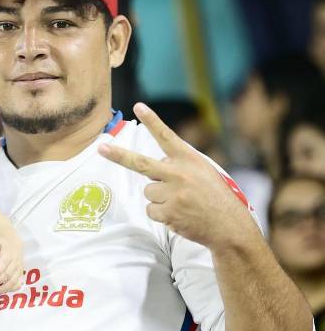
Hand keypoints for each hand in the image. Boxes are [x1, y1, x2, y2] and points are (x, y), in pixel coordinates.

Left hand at [0, 234, 23, 293]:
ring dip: (4, 287)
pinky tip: (3, 291)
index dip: (0, 269)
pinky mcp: (20, 274)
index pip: (5, 262)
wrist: (15, 244)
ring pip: (13, 281)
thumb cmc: (4, 245)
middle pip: (8, 274)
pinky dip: (12, 289)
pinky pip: (17, 284)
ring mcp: (18, 269)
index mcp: (9, 254)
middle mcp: (15, 263)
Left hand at [98, 103, 258, 250]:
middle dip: (118, 156)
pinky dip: (161, 214)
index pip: (166, 136)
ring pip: (148, 191)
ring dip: (158, 197)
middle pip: (140, 163)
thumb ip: (179, 166)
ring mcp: (172, 193)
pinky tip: (179, 214)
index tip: (138, 106)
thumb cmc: (215, 197)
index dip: (152, 121)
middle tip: (101, 149)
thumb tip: (152, 169)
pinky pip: (151, 210)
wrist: (228, 224)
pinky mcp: (168, 212)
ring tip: (180, 203)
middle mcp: (179, 173)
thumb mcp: (203, 171)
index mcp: (189, 159)